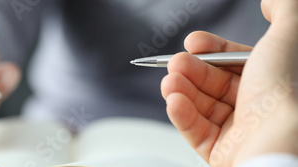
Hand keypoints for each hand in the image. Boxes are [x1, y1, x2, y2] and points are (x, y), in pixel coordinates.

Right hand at [161, 0, 297, 165]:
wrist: (278, 141)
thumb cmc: (285, 93)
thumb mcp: (288, 37)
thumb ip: (284, 10)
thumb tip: (271, 1)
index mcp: (271, 81)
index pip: (234, 62)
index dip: (212, 50)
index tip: (194, 42)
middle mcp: (256, 105)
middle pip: (213, 83)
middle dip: (191, 69)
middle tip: (176, 63)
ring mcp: (239, 130)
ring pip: (200, 106)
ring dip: (180, 90)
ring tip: (170, 82)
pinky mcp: (222, 152)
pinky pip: (196, 131)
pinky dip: (181, 115)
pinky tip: (174, 101)